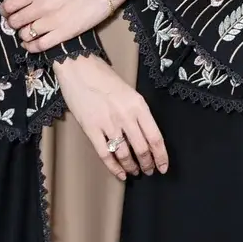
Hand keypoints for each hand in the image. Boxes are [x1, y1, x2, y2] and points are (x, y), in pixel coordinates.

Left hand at [0, 0, 142, 53]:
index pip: (9, 5)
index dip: (5, 9)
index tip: (8, 10)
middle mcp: (40, 7)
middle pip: (15, 21)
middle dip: (12, 22)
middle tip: (17, 21)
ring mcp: (51, 22)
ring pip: (24, 35)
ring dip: (22, 34)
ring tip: (27, 30)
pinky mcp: (63, 34)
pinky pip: (39, 46)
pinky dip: (31, 47)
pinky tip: (31, 43)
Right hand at [52, 54, 167, 179]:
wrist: (79, 67)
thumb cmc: (104, 78)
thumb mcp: (129, 92)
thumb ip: (138, 112)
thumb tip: (145, 135)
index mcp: (139, 106)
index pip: (155, 137)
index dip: (161, 156)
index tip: (163, 167)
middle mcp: (126, 116)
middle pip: (142, 149)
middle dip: (147, 164)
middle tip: (148, 171)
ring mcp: (108, 123)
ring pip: (125, 154)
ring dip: (132, 167)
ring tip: (134, 172)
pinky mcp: (91, 129)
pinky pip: (105, 154)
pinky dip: (114, 168)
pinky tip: (120, 174)